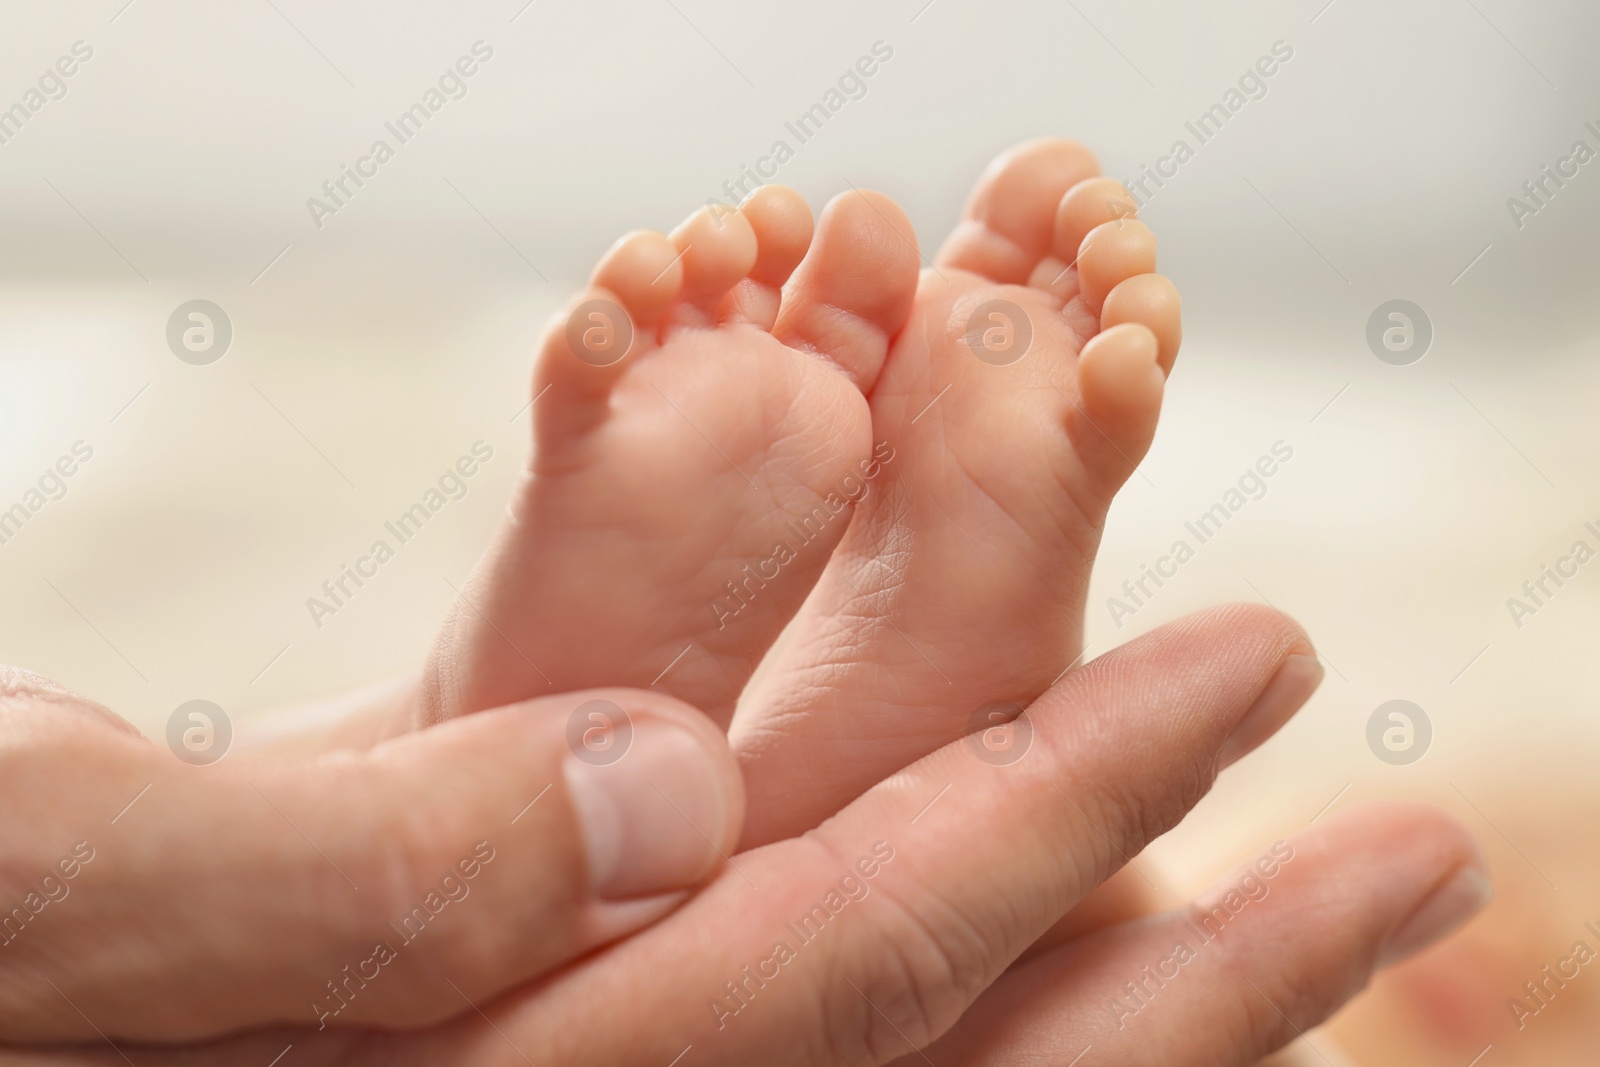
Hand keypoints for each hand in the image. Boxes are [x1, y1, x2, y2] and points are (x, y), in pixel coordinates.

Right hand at [0, 608, 1484, 1064]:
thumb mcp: (62, 890)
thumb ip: (349, 863)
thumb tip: (655, 791)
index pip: (828, 955)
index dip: (1058, 809)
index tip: (1253, 669)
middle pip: (935, 1059)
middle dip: (1205, 968)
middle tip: (1410, 852)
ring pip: (894, 1049)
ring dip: (1124, 981)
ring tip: (1329, 902)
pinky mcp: (507, 1020)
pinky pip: (787, 1002)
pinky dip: (956, 955)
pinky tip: (1085, 908)